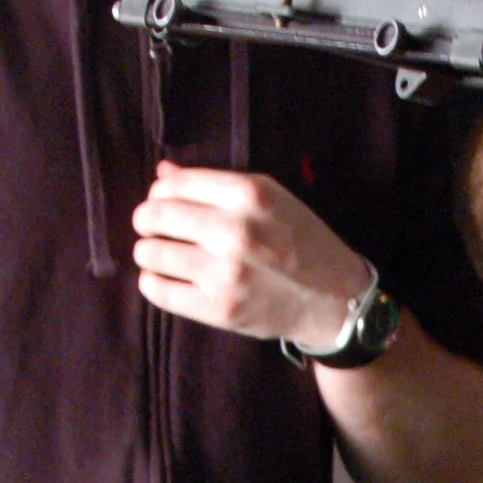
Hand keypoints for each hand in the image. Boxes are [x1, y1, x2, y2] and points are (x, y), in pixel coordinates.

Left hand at [131, 165, 372, 352]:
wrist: (336, 298)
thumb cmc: (302, 241)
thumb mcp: (270, 198)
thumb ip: (216, 184)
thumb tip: (162, 173)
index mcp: (248, 194)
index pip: (171, 185)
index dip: (158, 193)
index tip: (163, 203)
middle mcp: (235, 231)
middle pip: (154, 216)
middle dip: (146, 220)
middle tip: (152, 228)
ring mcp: (225, 273)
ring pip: (149, 253)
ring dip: (148, 252)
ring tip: (162, 255)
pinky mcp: (219, 309)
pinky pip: (158, 291)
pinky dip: (154, 283)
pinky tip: (166, 279)